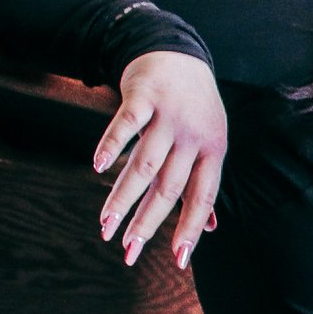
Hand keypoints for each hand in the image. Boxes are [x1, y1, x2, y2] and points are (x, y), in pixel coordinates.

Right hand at [95, 51, 225, 267]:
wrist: (178, 53)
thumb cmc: (195, 108)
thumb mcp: (210, 142)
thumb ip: (204, 182)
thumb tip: (208, 228)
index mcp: (214, 151)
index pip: (203, 197)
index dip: (191, 229)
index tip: (178, 260)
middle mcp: (194, 136)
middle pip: (169, 188)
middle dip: (147, 223)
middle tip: (128, 252)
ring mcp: (169, 116)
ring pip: (144, 164)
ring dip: (122, 198)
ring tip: (105, 225)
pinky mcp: (143, 96)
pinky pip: (126, 124)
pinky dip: (111, 145)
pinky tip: (98, 168)